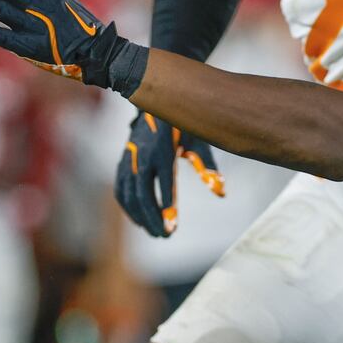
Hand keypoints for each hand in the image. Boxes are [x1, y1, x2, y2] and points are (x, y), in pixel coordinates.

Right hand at [114, 112, 224, 236]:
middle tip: (165, 237)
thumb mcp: (197, 140)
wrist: (151, 105)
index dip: (167, 207)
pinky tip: (139, 221)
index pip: (164, 183)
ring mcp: (129, 160)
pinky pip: (121, 190)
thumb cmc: (180, 125)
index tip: (172, 227)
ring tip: (155, 233)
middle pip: (142, 193)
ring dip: (140, 217)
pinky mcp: (122, 162)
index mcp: (163, 150)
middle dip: (153, 217)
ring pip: (129, 194)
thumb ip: (207, 166)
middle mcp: (142, 156)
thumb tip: (222, 193)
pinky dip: (128, 207)